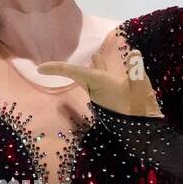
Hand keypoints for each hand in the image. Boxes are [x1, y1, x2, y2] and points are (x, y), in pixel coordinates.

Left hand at [37, 46, 163, 116]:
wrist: (143, 131)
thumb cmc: (138, 108)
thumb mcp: (140, 86)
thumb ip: (136, 69)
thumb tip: (134, 52)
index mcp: (98, 83)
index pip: (73, 72)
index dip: (56, 68)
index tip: (39, 68)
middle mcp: (97, 89)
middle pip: (82, 73)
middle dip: (72, 67)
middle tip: (59, 62)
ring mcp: (103, 95)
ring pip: (94, 76)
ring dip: (95, 66)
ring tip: (95, 57)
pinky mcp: (111, 99)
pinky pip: (103, 81)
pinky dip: (104, 72)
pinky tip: (109, 68)